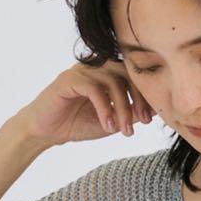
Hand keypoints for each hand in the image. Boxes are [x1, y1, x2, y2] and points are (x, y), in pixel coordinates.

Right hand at [15, 60, 155, 147]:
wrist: (45, 132)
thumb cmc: (76, 124)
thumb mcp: (111, 121)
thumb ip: (129, 113)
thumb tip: (154, 111)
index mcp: (106, 73)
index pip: (133, 75)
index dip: (145, 95)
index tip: (151, 118)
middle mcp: (95, 67)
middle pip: (126, 73)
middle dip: (138, 99)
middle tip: (143, 123)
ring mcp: (81, 71)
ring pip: (112, 81)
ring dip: (122, 107)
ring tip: (124, 131)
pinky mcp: (68, 80)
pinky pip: (93, 89)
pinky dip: (104, 108)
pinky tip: (107, 126)